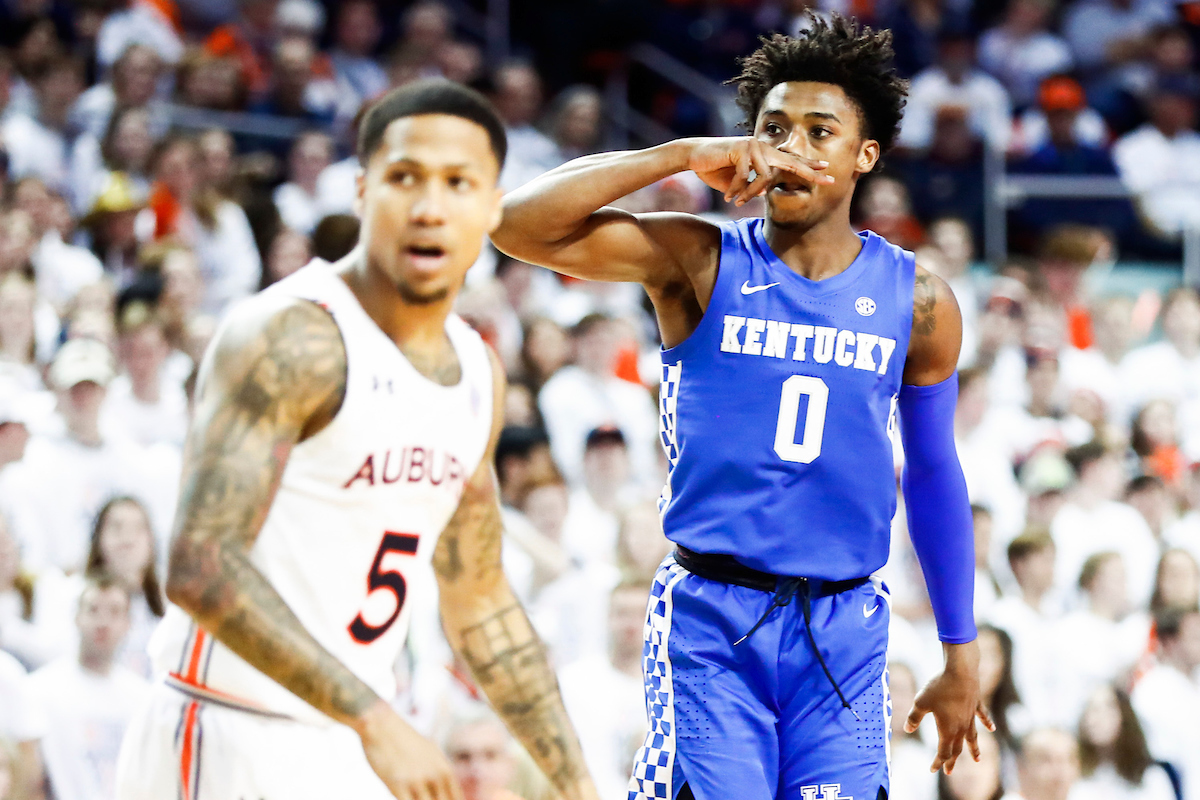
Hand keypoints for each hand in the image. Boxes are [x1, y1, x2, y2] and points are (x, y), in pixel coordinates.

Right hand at [355, 700, 463, 799]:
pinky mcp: (398, 785)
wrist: (381, 724)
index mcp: (444, 769)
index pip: (456, 799)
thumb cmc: (403, 740)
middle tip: (422, 796)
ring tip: (411, 794)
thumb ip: (438, 773)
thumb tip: (445, 790)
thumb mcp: (430, 753)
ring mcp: (417, 781)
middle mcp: (435, 776)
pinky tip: (401, 796)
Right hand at [685, 137, 832, 205]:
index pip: (791, 160)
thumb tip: (767, 193)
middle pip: (792, 162)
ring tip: (738, 202)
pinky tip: (728, 195)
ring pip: (765, 177)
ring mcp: (753, 145)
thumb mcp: (739, 181)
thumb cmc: (715, 169)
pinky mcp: (741, 148)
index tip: (826, 169)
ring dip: (750, 194)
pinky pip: (747, 176)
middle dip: (810, 173)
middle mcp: (763, 147)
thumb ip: (754, 185)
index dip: (809, 165)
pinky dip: (737, 189)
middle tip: (828, 182)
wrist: (694, 156)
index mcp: (765, 154)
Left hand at [904, 641, 995, 774]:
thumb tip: (907, 729)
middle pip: (957, 748)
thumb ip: (914, 717)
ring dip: (974, 749)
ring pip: (972, 737)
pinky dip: (987, 723)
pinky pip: (982, 717)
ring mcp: (971, 716)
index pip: (943, 752)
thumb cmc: (939, 687)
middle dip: (951, 760)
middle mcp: (961, 727)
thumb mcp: (920, 702)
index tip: (932, 769)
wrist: (960, 672)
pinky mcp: (976, 704)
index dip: (937, 762)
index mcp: (948, 729)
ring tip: (977, 760)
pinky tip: (992, 729)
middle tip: (949, 772)